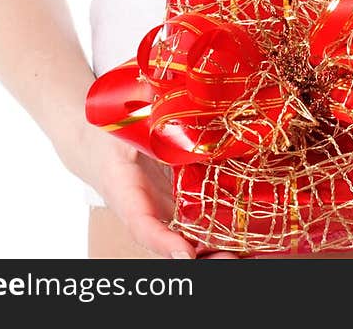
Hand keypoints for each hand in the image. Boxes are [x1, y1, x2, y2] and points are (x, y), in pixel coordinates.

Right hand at [74, 127, 238, 259]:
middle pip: (173, 247)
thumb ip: (146, 113)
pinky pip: (201, 229)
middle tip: (231, 260)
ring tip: (250, 255)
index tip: (184, 253)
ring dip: (218, 253)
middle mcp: (147, 214)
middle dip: (201, 258)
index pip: (142, 225)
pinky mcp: (180, 209)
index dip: (163, 242)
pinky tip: (252, 243)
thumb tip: (169, 93)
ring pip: (191, 244)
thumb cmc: (112, 132)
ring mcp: (165, 215)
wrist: (100, 145)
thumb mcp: (125, 121)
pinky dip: (224, 239)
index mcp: (126, 194)